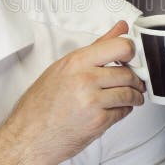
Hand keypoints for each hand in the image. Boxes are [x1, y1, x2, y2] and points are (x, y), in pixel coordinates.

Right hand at [2, 21, 145, 164]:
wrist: (29, 136)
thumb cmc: (42, 103)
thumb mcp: (64, 67)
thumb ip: (97, 47)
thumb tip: (121, 28)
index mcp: (76, 61)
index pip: (120, 47)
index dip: (131, 52)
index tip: (131, 58)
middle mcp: (85, 79)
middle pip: (128, 73)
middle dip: (135, 79)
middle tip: (133, 82)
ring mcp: (92, 101)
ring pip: (129, 93)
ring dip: (134, 96)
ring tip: (129, 97)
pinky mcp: (98, 122)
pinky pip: (123, 112)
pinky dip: (124, 111)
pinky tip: (114, 109)